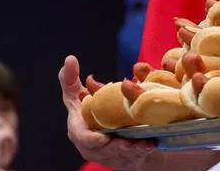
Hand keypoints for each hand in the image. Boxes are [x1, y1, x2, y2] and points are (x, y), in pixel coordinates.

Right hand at [60, 55, 156, 170]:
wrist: (102, 129)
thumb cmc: (86, 108)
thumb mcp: (76, 95)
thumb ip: (70, 80)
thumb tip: (69, 58)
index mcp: (78, 130)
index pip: (83, 138)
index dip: (92, 140)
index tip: (104, 138)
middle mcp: (90, 146)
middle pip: (104, 150)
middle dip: (117, 147)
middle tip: (130, 142)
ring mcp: (105, 156)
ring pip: (119, 156)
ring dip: (131, 151)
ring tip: (144, 144)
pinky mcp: (119, 160)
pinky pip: (130, 159)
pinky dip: (140, 153)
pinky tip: (150, 145)